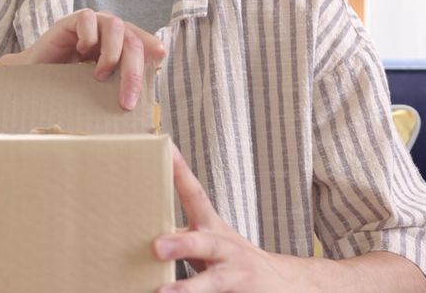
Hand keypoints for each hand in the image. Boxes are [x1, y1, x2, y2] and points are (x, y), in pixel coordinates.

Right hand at [0, 9, 165, 109]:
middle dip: (133, 72)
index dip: (152, 47)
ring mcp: (91, 24)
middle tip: (126, 101)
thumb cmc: (68, 85)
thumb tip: (139, 109)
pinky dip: (88, 37)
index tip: (161, 58)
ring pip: (115, 26)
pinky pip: (87, 19)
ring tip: (99, 76)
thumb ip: (118, 88)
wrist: (34, 78)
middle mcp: (109, 31)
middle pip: (132, 40)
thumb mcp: (99, 88)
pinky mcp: (70, 21)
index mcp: (121, 44)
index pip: (143, 42)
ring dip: (111, 55)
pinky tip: (80, 52)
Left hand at [152, 145, 314, 292]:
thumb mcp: (211, 240)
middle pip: (203, 242)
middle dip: (181, 244)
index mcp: (211, 227)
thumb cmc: (232, 261)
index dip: (180, 170)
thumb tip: (142, 233)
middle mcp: (224, 247)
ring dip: (188, 286)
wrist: (283, 283)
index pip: (195, 193)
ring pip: (212, 279)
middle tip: (156, 246)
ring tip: (163, 292)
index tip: (164, 147)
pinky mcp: (239, 290)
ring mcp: (234, 272)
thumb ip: (182, 236)